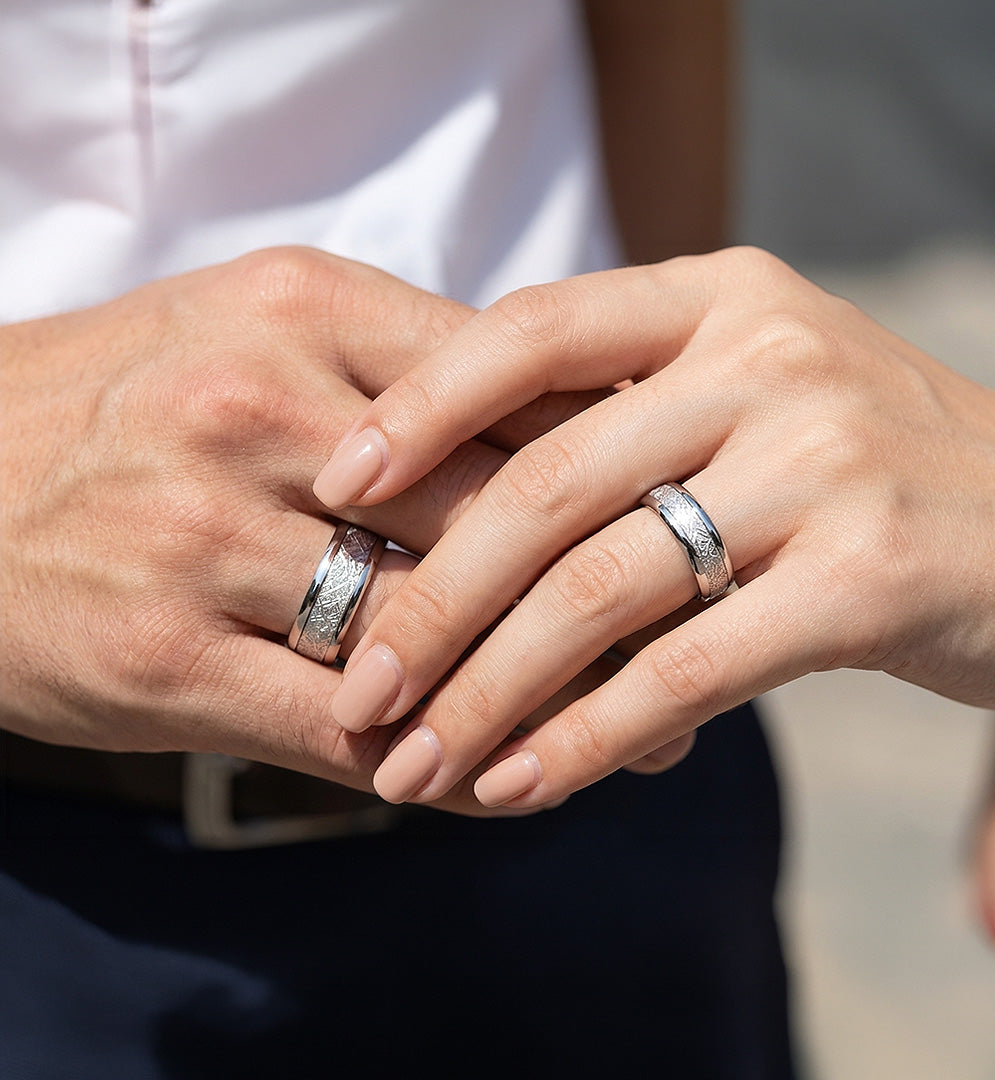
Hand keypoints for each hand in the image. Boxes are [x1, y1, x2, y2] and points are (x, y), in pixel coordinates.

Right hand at [0, 247, 640, 815]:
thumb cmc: (134, 397)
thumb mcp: (263, 329)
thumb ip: (409, 373)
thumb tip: (571, 427)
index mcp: (307, 311)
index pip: (518, 386)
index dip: (619, 455)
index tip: (690, 508)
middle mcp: (259, 409)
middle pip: (495, 507)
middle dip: (611, 581)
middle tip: (704, 629)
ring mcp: (204, 535)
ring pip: (432, 627)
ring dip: (547, 689)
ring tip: (640, 729)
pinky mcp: (164, 658)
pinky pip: (350, 726)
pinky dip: (447, 760)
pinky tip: (511, 778)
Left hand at [316, 246, 994, 807]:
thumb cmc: (877, 470)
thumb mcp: (754, 403)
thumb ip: (629, 428)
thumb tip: (455, 520)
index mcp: (719, 297)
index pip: (530, 331)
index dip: (417, 410)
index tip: (332, 491)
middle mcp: (767, 359)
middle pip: (542, 485)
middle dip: (428, 603)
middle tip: (357, 691)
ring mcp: (824, 461)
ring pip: (599, 587)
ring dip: (488, 691)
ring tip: (416, 765)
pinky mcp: (871, 575)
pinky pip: (686, 669)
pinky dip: (587, 735)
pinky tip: (522, 784)